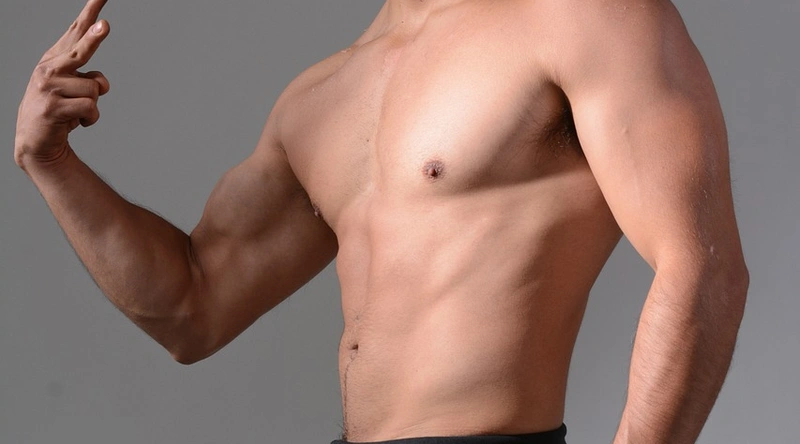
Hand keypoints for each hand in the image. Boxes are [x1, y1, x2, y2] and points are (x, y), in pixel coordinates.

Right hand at [14, 0, 110, 167]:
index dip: (89, 13)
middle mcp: (49, 69)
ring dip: (92, 106)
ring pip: (95, 90)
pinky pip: (90, 109)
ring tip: (75, 112)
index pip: (75, 32)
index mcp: (55, 60)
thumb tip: (100, 84)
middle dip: (94, 38)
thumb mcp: (75, 91)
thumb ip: (90, 80)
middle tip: (107, 25)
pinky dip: (90, 119)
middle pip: (80, 50)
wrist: (36, 141)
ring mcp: (49, 88)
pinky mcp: (52, 108)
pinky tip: (74, 122)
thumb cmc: (60, 111)